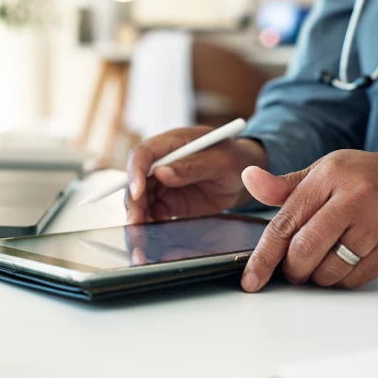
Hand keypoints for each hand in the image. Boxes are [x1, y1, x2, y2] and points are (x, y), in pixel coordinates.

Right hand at [125, 127, 266, 224]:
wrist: (244, 178)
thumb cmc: (235, 160)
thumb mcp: (221, 160)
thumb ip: (193, 166)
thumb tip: (161, 173)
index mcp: (173, 142)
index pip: (143, 153)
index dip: (135, 172)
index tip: (137, 193)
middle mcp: (161, 161)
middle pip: (136, 180)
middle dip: (133, 202)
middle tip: (136, 223)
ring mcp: (162, 182)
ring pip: (140, 199)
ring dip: (138, 217)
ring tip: (141, 235)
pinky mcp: (167, 201)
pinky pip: (151, 213)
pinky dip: (148, 224)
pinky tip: (153, 235)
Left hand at [239, 150, 377, 292]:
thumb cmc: (365, 179)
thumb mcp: (324, 171)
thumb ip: (284, 186)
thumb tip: (248, 178)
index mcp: (330, 176)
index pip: (286, 222)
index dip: (264, 255)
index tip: (251, 279)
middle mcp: (355, 199)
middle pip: (305, 251)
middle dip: (291, 268)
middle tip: (292, 266)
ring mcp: (377, 226)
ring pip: (329, 271)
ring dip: (314, 276)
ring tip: (318, 260)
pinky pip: (352, 280)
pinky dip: (338, 279)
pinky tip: (341, 262)